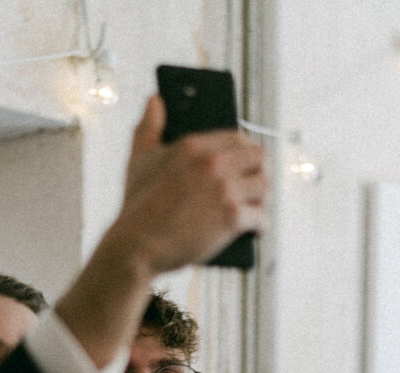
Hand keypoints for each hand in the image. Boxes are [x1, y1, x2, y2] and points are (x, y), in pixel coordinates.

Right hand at [97, 95, 266, 275]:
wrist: (136, 245)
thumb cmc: (136, 206)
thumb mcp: (139, 160)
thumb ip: (148, 127)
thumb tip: (154, 99)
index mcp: (192, 145)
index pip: (237, 138)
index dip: (246, 152)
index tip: (247, 163)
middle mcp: (212, 163)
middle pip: (258, 158)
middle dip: (259, 172)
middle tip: (255, 187)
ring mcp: (224, 190)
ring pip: (263, 186)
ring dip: (262, 199)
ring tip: (256, 209)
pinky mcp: (231, 217)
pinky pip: (261, 217)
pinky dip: (260, 226)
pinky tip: (256, 231)